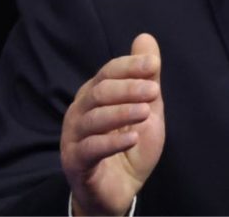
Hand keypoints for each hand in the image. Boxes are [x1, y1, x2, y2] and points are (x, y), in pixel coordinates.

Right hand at [61, 34, 164, 215]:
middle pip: (99, 92)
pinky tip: (132, 138)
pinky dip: (112, 142)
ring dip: (122, 113)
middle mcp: (80, 112)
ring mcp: (74, 137)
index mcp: (95, 95)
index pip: (108, 72)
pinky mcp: (75, 162)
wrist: (119, 189)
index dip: (130, 66)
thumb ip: (146, 77)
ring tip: (145, 113)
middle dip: (128, 88)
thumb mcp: (146, 109)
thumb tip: (146, 38)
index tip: (153, 65)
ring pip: (94, 119)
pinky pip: (91, 148)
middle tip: (153, 91)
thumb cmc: (130, 146)